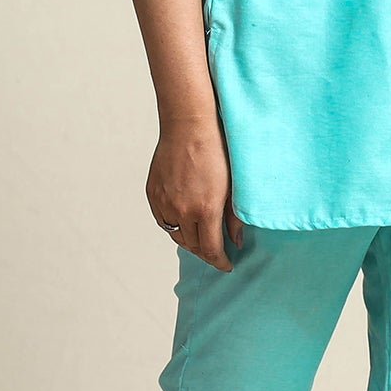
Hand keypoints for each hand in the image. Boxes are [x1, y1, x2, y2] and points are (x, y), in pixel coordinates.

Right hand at [147, 120, 245, 269]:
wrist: (189, 125)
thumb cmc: (216, 150)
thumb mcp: (234, 186)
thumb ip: (234, 217)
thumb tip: (237, 240)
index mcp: (205, 210)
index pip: (211, 250)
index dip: (220, 261)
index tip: (226, 264)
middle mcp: (182, 210)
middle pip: (192, 246)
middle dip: (206, 252)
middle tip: (216, 251)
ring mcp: (164, 202)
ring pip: (176, 234)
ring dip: (189, 241)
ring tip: (201, 238)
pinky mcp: (153, 193)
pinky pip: (162, 220)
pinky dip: (174, 225)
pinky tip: (184, 221)